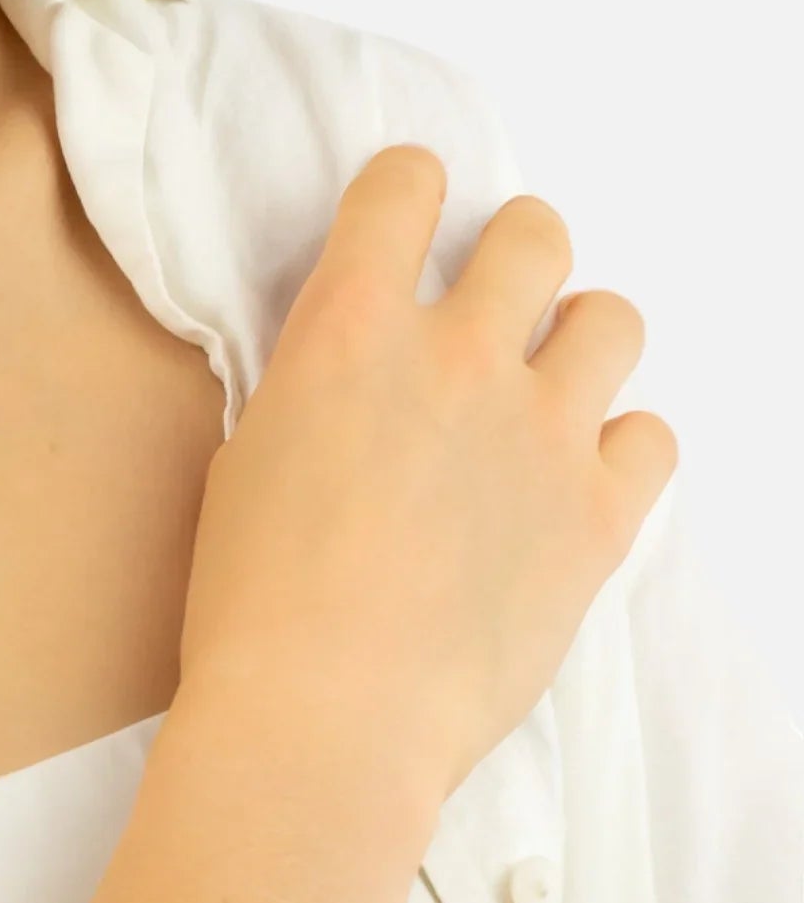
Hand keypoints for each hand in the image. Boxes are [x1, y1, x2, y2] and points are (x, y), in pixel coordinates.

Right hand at [175, 143, 676, 821]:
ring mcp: (540, 432)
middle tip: (498, 301)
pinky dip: (621, 449)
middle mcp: (457, 357)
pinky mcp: (598, 514)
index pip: (402, 187)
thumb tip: (351, 390)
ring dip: (579, 340)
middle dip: (517, 252)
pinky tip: (577, 479)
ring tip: (548, 389)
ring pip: (611, 318)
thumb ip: (315, 394)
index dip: (408, 189)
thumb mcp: (248, 459)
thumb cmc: (253, 603)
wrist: (324, 715)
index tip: (408, 214)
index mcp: (348, 330)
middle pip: (533, 234)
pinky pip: (654, 437)